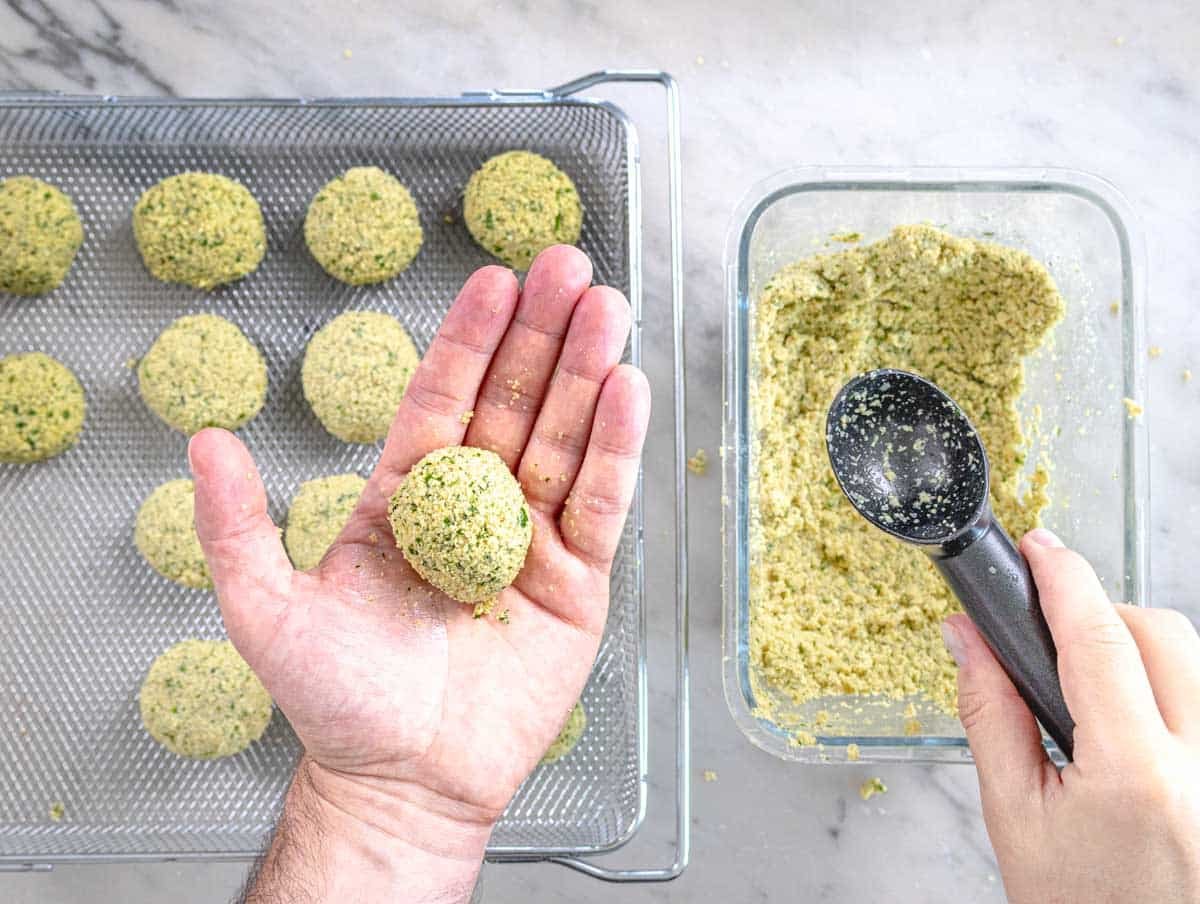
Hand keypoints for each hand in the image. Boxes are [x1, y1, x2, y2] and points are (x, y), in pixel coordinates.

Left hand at [188, 246, 649, 902]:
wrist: (403, 781)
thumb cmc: (336, 700)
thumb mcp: (267, 610)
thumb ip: (239, 526)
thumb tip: (204, 442)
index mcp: (406, 495)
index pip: (443, 397)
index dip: (470, 338)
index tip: (493, 278)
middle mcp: (474, 504)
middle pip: (515, 402)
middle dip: (541, 333)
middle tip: (567, 264)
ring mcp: (530, 540)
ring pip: (564, 439)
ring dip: (586, 372)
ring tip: (608, 307)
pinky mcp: (578, 582)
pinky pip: (599, 505)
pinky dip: (616, 449)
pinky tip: (627, 390)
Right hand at [943, 528, 1199, 903]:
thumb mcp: (1013, 817)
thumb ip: (990, 716)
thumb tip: (967, 636)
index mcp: (1135, 776)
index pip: (1100, 642)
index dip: (1065, 579)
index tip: (1039, 546)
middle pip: (1161, 634)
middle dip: (1101, 611)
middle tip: (1051, 627)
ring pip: (1194, 659)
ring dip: (1138, 645)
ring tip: (1089, 682)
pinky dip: (1167, 682)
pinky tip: (1133, 715)